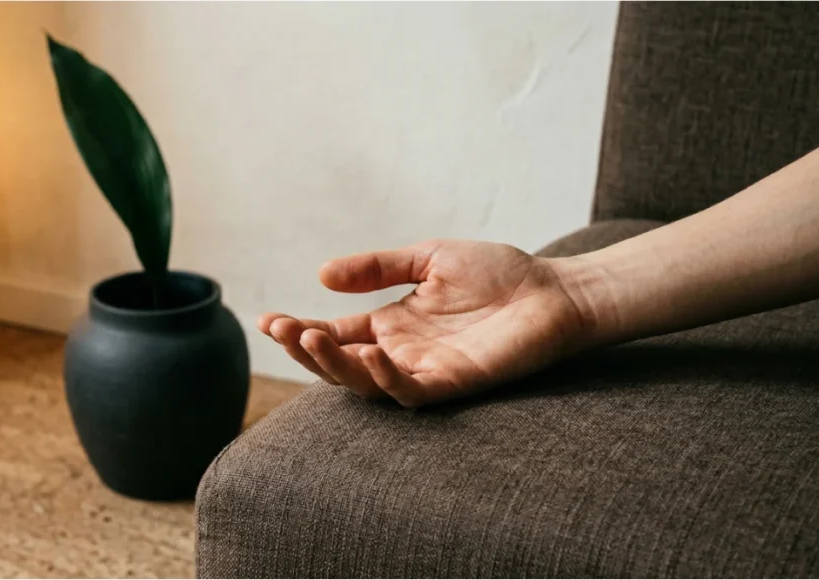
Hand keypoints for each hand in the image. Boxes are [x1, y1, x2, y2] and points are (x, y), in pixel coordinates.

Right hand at [259, 239, 592, 406]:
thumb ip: (377, 267)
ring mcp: (423, 370)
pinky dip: (385, 377)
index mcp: (390, 323)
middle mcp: (400, 351)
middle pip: (339, 362)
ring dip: (335, 365)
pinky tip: (369, 353)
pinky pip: (409, 390)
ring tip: (311, 338)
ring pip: (366, 382)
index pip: (334, 333)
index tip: (265, 320)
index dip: (298, 331)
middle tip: (282, 329)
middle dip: (305, 350)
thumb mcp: (427, 258)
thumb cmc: (498, 274)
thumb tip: (321, 276)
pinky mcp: (451, 383)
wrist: (552, 291)